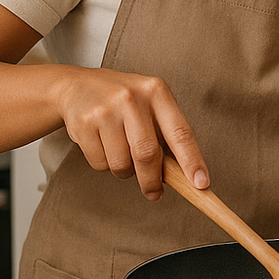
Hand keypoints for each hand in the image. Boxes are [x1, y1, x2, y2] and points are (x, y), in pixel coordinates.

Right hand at [53, 67, 207, 200]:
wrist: (77, 86)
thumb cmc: (122, 100)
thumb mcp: (150, 104)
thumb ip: (166, 133)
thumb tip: (184, 174)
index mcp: (156, 91)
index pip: (181, 133)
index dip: (192, 161)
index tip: (201, 183)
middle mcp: (132, 98)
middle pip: (147, 154)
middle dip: (152, 180)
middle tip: (154, 192)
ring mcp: (106, 110)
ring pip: (122, 163)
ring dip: (125, 171)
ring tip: (121, 153)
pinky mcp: (84, 124)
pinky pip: (100, 163)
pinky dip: (105, 164)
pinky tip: (103, 145)